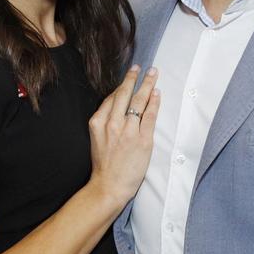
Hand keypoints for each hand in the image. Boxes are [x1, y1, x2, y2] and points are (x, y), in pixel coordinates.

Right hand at [87, 65, 159, 203]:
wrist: (108, 186)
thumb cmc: (104, 165)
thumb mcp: (96, 138)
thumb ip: (105, 122)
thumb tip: (117, 107)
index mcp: (98, 122)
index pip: (111, 98)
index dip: (121, 86)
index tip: (128, 78)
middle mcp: (112, 123)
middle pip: (124, 94)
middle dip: (133, 78)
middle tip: (140, 67)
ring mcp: (128, 131)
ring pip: (139, 101)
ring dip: (147, 84)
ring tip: (153, 73)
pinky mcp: (142, 140)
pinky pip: (150, 116)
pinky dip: (154, 102)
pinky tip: (157, 93)